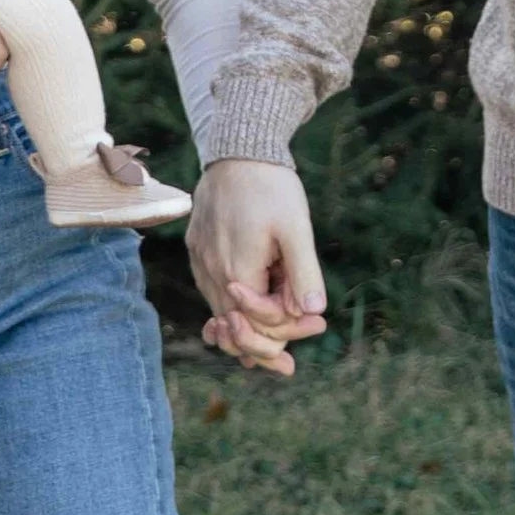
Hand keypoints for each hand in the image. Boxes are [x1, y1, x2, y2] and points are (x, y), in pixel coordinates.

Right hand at [188, 159, 328, 376]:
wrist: (238, 149)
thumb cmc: (271, 187)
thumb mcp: (297, 229)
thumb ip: (303, 272)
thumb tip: (313, 312)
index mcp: (237, 269)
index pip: (258, 323)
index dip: (289, 332)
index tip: (317, 327)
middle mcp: (211, 270)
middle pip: (235, 326)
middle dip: (264, 345)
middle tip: (289, 365)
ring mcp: (199, 259)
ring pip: (221, 312)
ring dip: (246, 329)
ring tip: (270, 356)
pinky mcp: (196, 248)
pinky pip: (211, 292)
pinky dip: (230, 310)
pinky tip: (242, 321)